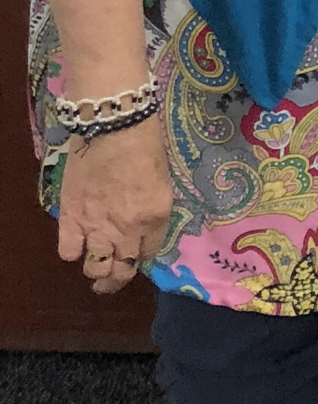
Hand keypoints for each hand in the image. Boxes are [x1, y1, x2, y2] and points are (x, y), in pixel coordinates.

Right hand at [57, 118, 172, 293]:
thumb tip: (143, 224)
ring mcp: (98, 226)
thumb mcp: (162, 180)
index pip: (151, 253)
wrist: (114, 124)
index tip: (139, 251)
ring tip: (95, 268)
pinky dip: (72, 250)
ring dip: (96, 271)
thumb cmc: (145, 143)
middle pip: (123, 271)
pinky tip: (76, 242)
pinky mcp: (72, 217)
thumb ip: (153, 208)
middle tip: (113, 279)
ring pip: (95, 268)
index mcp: (156, 217)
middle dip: (118, 279)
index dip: (144, 254)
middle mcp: (128, 229)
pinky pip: (68, 251)